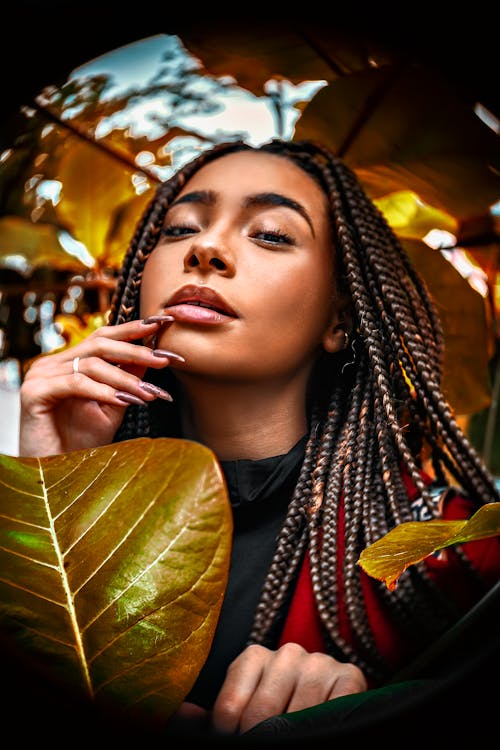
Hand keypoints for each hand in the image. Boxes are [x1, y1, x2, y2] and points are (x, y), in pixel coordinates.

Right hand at [19, 316, 181, 456]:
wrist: (54, 472)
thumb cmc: (81, 442)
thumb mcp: (113, 406)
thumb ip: (127, 380)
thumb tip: (153, 354)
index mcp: (70, 362)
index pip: (104, 337)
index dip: (134, 329)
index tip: (164, 323)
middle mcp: (54, 363)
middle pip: (100, 344)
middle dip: (136, 350)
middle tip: (165, 358)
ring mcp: (42, 375)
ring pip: (91, 365)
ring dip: (125, 379)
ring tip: (149, 393)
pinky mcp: (34, 392)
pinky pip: (76, 384)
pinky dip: (104, 391)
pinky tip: (124, 401)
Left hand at [211, 643, 366, 734]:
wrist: (330, 704)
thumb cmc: (281, 711)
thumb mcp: (246, 710)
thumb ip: (217, 716)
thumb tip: (180, 714)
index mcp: (254, 657)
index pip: (230, 709)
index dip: (230, 738)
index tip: (236, 746)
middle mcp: (288, 652)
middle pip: (261, 714)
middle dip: (261, 740)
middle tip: (263, 748)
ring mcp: (319, 662)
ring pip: (298, 715)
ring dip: (294, 736)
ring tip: (291, 741)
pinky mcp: (350, 675)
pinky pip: (334, 707)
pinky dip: (325, 725)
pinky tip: (318, 732)